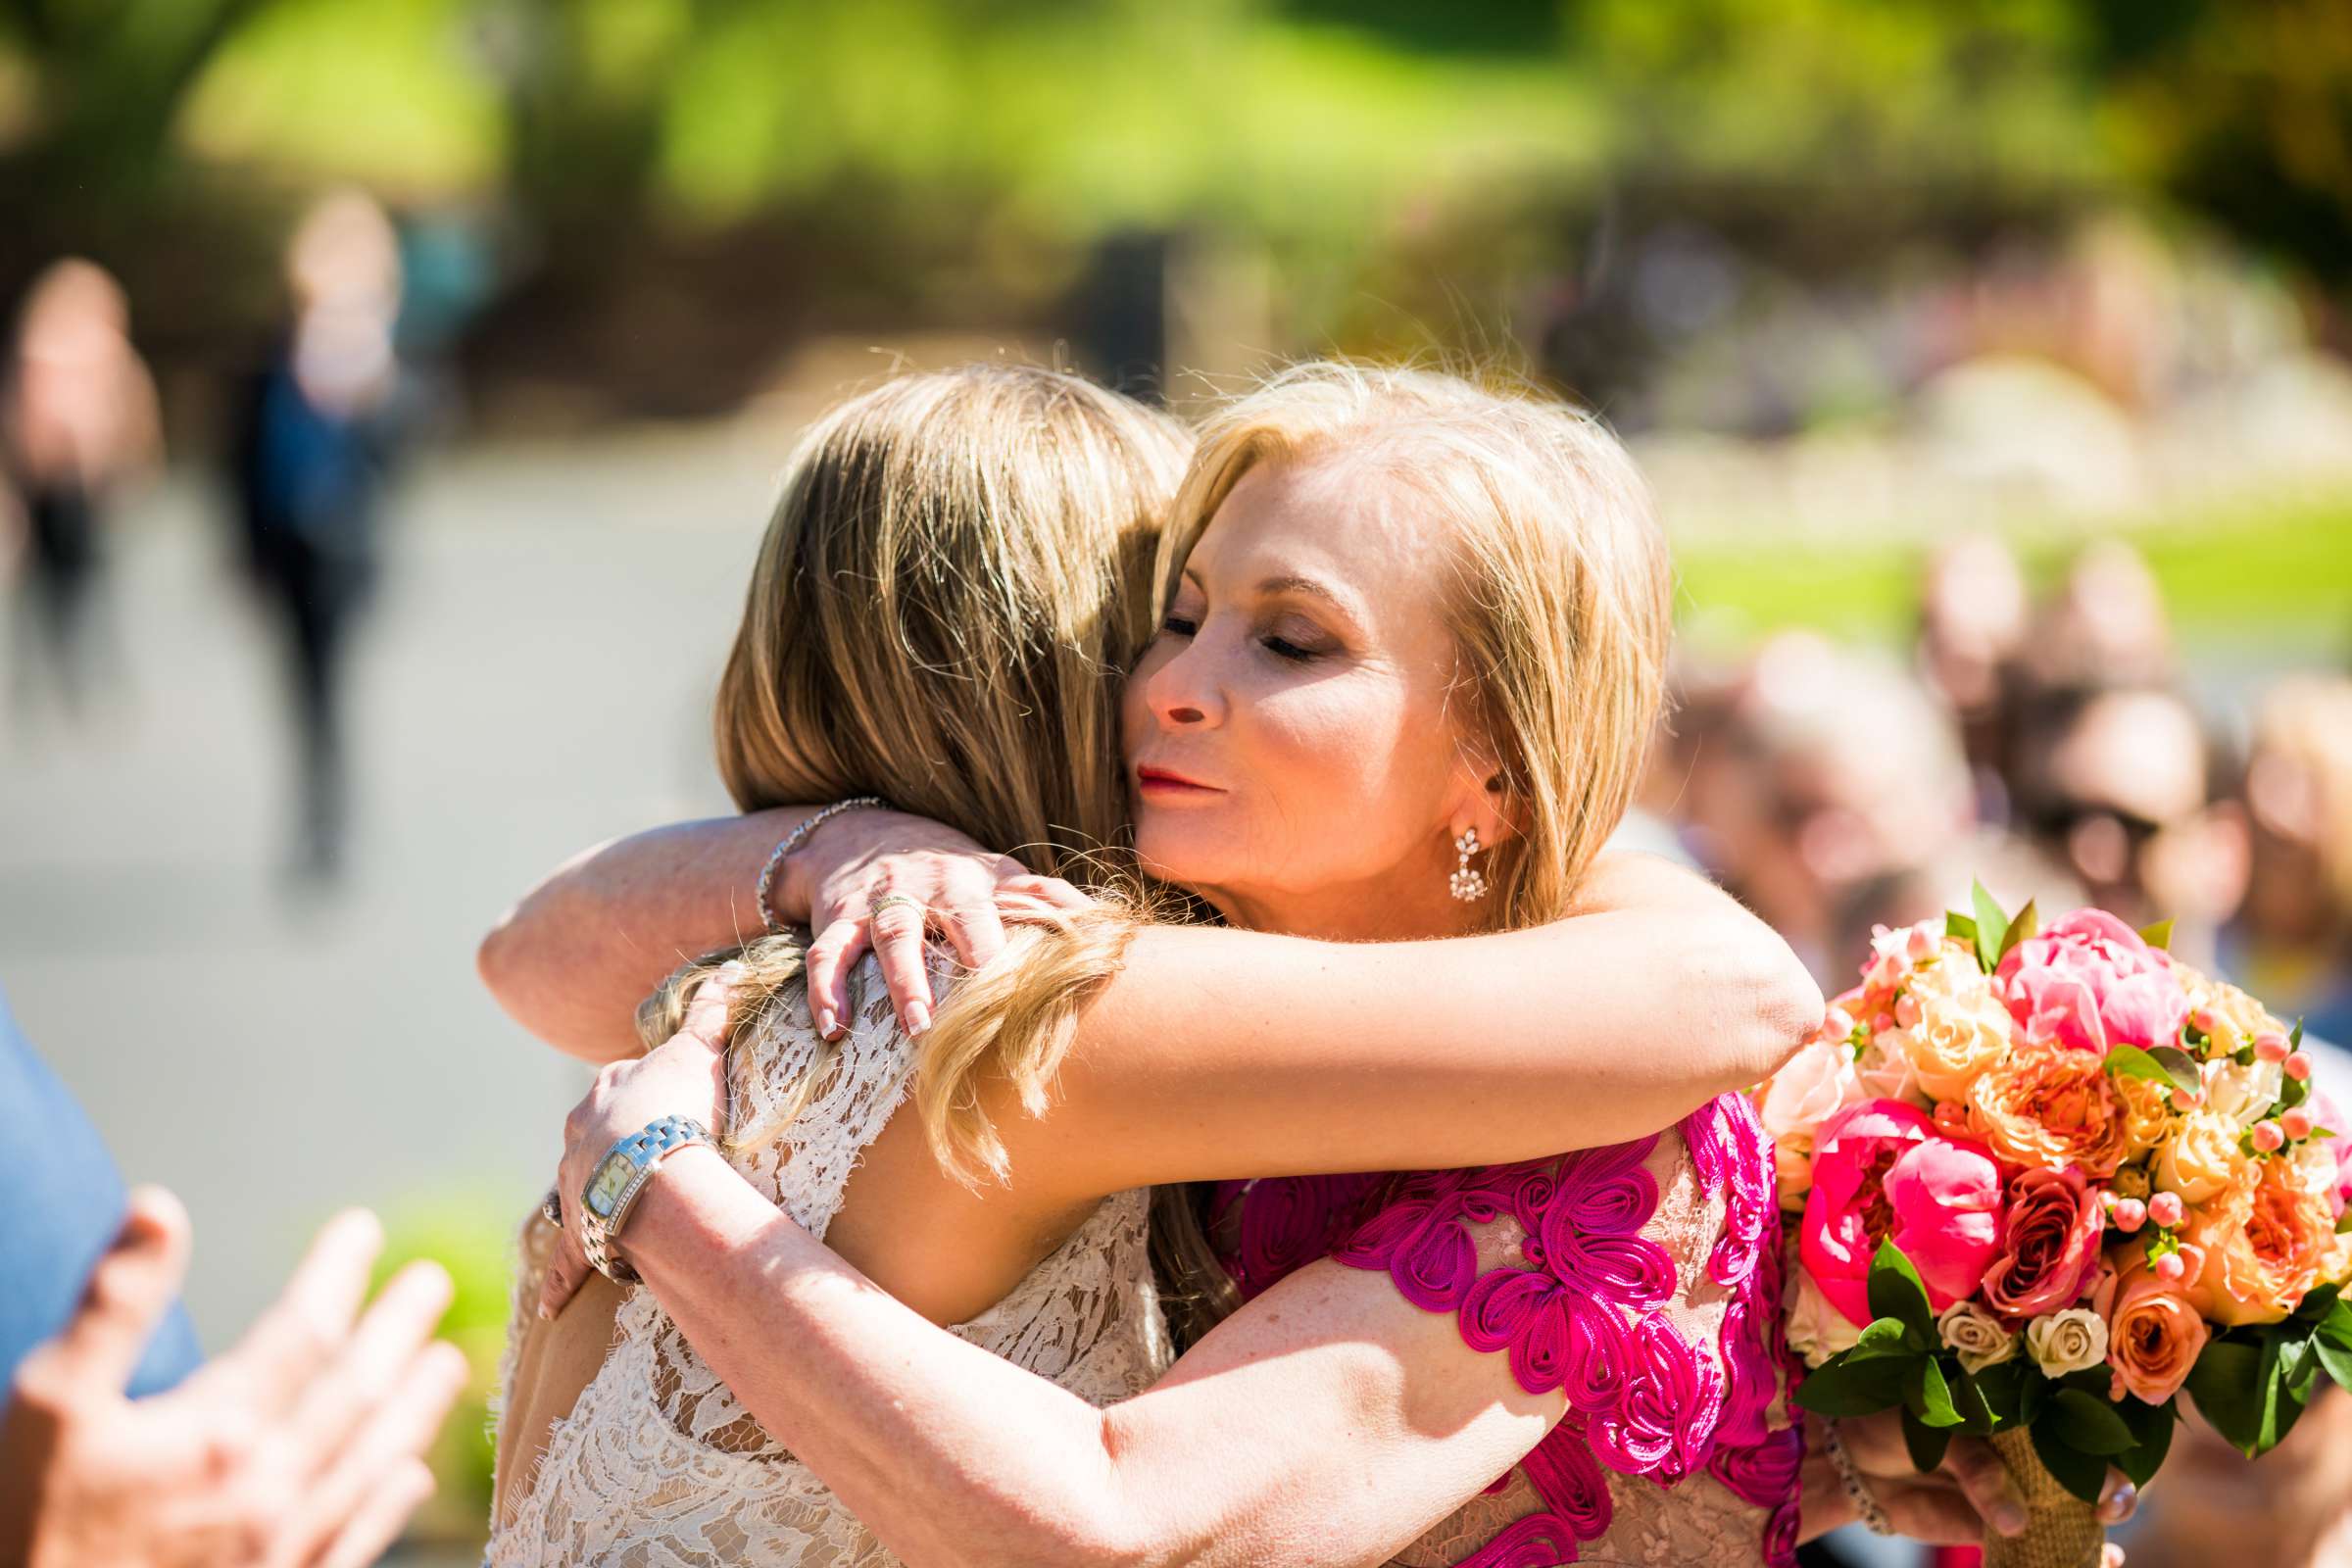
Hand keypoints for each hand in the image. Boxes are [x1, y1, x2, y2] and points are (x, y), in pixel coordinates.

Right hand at [1, 1191, 466, 1567]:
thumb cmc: (31, 1527)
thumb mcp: (51, 1405)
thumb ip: (113, 1306)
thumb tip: (158, 1209)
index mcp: (221, 1433)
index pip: (304, 1331)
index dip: (338, 1273)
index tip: (363, 1229)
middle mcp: (268, 1490)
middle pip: (358, 1392)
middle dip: (397, 1329)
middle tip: (433, 1283)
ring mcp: (281, 1551)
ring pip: (370, 1463)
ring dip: (413, 1407)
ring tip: (448, 1363)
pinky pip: (354, 1544)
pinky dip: (390, 1504)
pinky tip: (411, 1479)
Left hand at [539, 965, 737, 1319]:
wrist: (651, 1168)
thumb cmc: (678, 1108)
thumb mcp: (698, 1053)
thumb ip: (713, 1012)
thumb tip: (728, 968)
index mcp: (608, 1092)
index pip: (622, 1080)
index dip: (642, 1086)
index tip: (662, 1096)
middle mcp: (581, 1133)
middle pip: (590, 1131)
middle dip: (607, 1138)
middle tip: (636, 1150)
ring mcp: (575, 1183)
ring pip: (574, 1188)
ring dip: (586, 1196)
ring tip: (605, 1205)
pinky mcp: (581, 1232)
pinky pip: (568, 1260)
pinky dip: (559, 1280)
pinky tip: (547, 1306)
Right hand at [784, 809, 1090, 1038]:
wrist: (854, 833)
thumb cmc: (944, 871)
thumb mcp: (996, 876)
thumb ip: (1044, 904)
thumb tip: (1113, 933)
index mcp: (982, 880)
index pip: (1021, 903)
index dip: (1046, 931)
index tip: (1067, 973)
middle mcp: (936, 884)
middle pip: (960, 913)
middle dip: (978, 952)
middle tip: (994, 1000)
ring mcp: (885, 899)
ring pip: (894, 934)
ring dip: (906, 980)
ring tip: (918, 1027)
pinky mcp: (838, 916)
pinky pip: (829, 953)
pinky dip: (826, 990)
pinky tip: (833, 1027)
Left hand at [1801, 1411, 2138, 1548]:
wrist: (1852, 1453)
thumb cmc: (1895, 1416)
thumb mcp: (1933, 1423)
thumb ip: (1975, 1464)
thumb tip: (2015, 1520)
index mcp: (2014, 1404)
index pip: (2070, 1418)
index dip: (2095, 1441)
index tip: (2103, 1465)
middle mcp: (2023, 1447)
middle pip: (2080, 1469)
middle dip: (2106, 1490)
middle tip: (2107, 1506)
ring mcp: (2013, 1487)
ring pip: (2065, 1512)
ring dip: (2092, 1532)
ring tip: (2106, 1552)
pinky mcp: (1992, 1524)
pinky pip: (2033, 1542)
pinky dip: (2063, 1556)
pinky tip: (2098, 1563)